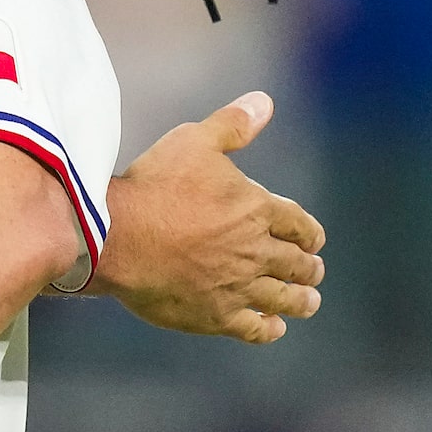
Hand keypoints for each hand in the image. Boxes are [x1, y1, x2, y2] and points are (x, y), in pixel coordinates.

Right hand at [89, 92, 323, 342]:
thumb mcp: (193, 142)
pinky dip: (269, 328)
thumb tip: (265, 102)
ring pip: (284, 298)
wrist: (117, 236)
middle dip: (309, 267)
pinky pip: (255, 329)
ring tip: (308, 302)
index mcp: (257, 210)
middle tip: (313, 271)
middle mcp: (256, 251)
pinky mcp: (216, 315)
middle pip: (296, 263)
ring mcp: (238, 286)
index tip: (314, 240)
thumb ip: (232, 125)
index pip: (300, 225)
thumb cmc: (153, 185)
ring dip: (301, 299)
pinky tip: (273, 327)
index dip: (310, 233)